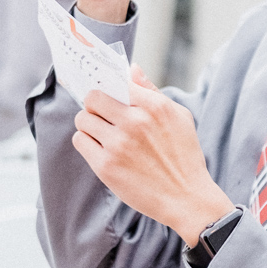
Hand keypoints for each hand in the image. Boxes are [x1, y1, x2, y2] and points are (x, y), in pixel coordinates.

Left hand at [72, 67, 234, 246]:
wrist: (186, 198)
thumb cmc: (184, 156)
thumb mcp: (179, 117)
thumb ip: (152, 91)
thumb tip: (132, 69)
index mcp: (154, 106)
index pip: (117, 82)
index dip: (110, 89)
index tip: (107, 95)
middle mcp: (135, 122)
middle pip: (93, 98)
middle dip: (94, 105)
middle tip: (101, 115)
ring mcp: (119, 144)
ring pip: (83, 120)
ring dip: (89, 125)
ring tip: (101, 134)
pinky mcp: (106, 166)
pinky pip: (80, 141)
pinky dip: (87, 142)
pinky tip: (100, 149)